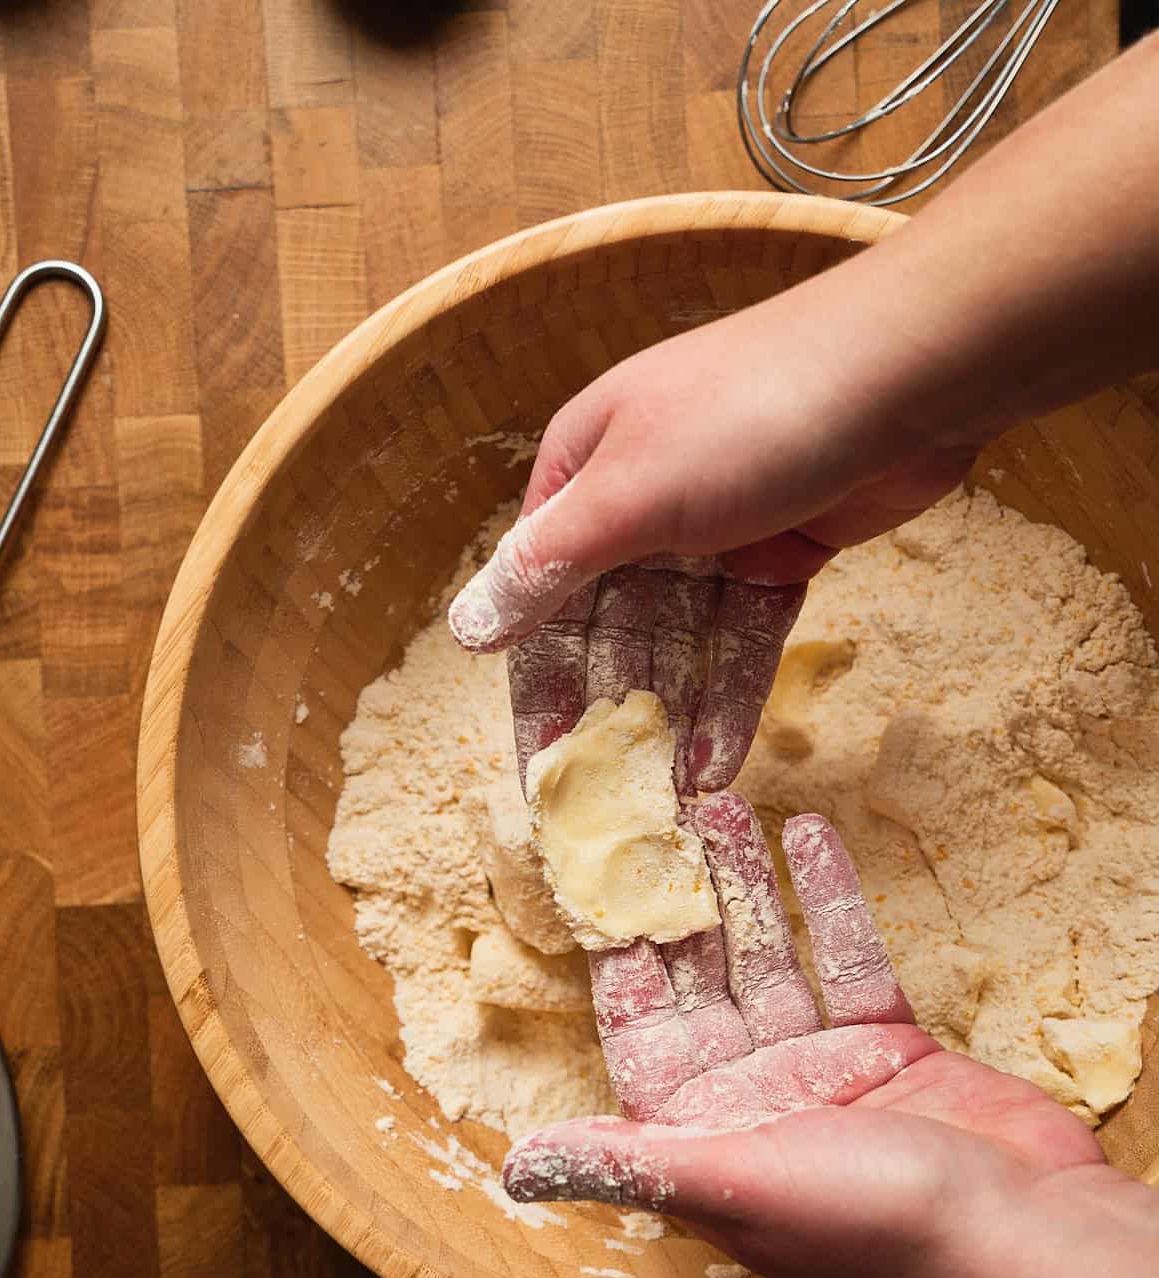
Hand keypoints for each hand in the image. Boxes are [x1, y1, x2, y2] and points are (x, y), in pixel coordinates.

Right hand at [449, 285, 975, 788]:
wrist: (907, 372)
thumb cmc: (749, 413)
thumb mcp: (628, 493)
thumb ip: (546, 566)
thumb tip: (466, 628)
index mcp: (583, 475)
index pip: (539, 601)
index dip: (538, 693)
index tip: (539, 776)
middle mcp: (638, 505)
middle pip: (609, 634)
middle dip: (610, 720)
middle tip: (611, 810)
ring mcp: (712, 532)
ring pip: (680, 647)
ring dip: (673, 722)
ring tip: (670, 805)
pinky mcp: (781, 555)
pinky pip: (743, 643)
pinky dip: (733, 697)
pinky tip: (720, 764)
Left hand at [503, 798, 1105, 1277]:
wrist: (1021, 1235)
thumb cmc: (874, 1224)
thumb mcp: (734, 1187)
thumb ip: (628, 1165)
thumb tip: (511, 1173)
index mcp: (699, 1137)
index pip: (636, 1029)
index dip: (612, 951)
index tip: (588, 870)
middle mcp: (751, 1102)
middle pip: (700, 981)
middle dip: (678, 901)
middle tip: (655, 813)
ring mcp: (821, 1071)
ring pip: (769, 959)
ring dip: (746, 886)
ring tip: (721, 804)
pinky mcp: (889, 1047)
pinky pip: (847, 961)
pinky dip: (828, 901)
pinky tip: (807, 835)